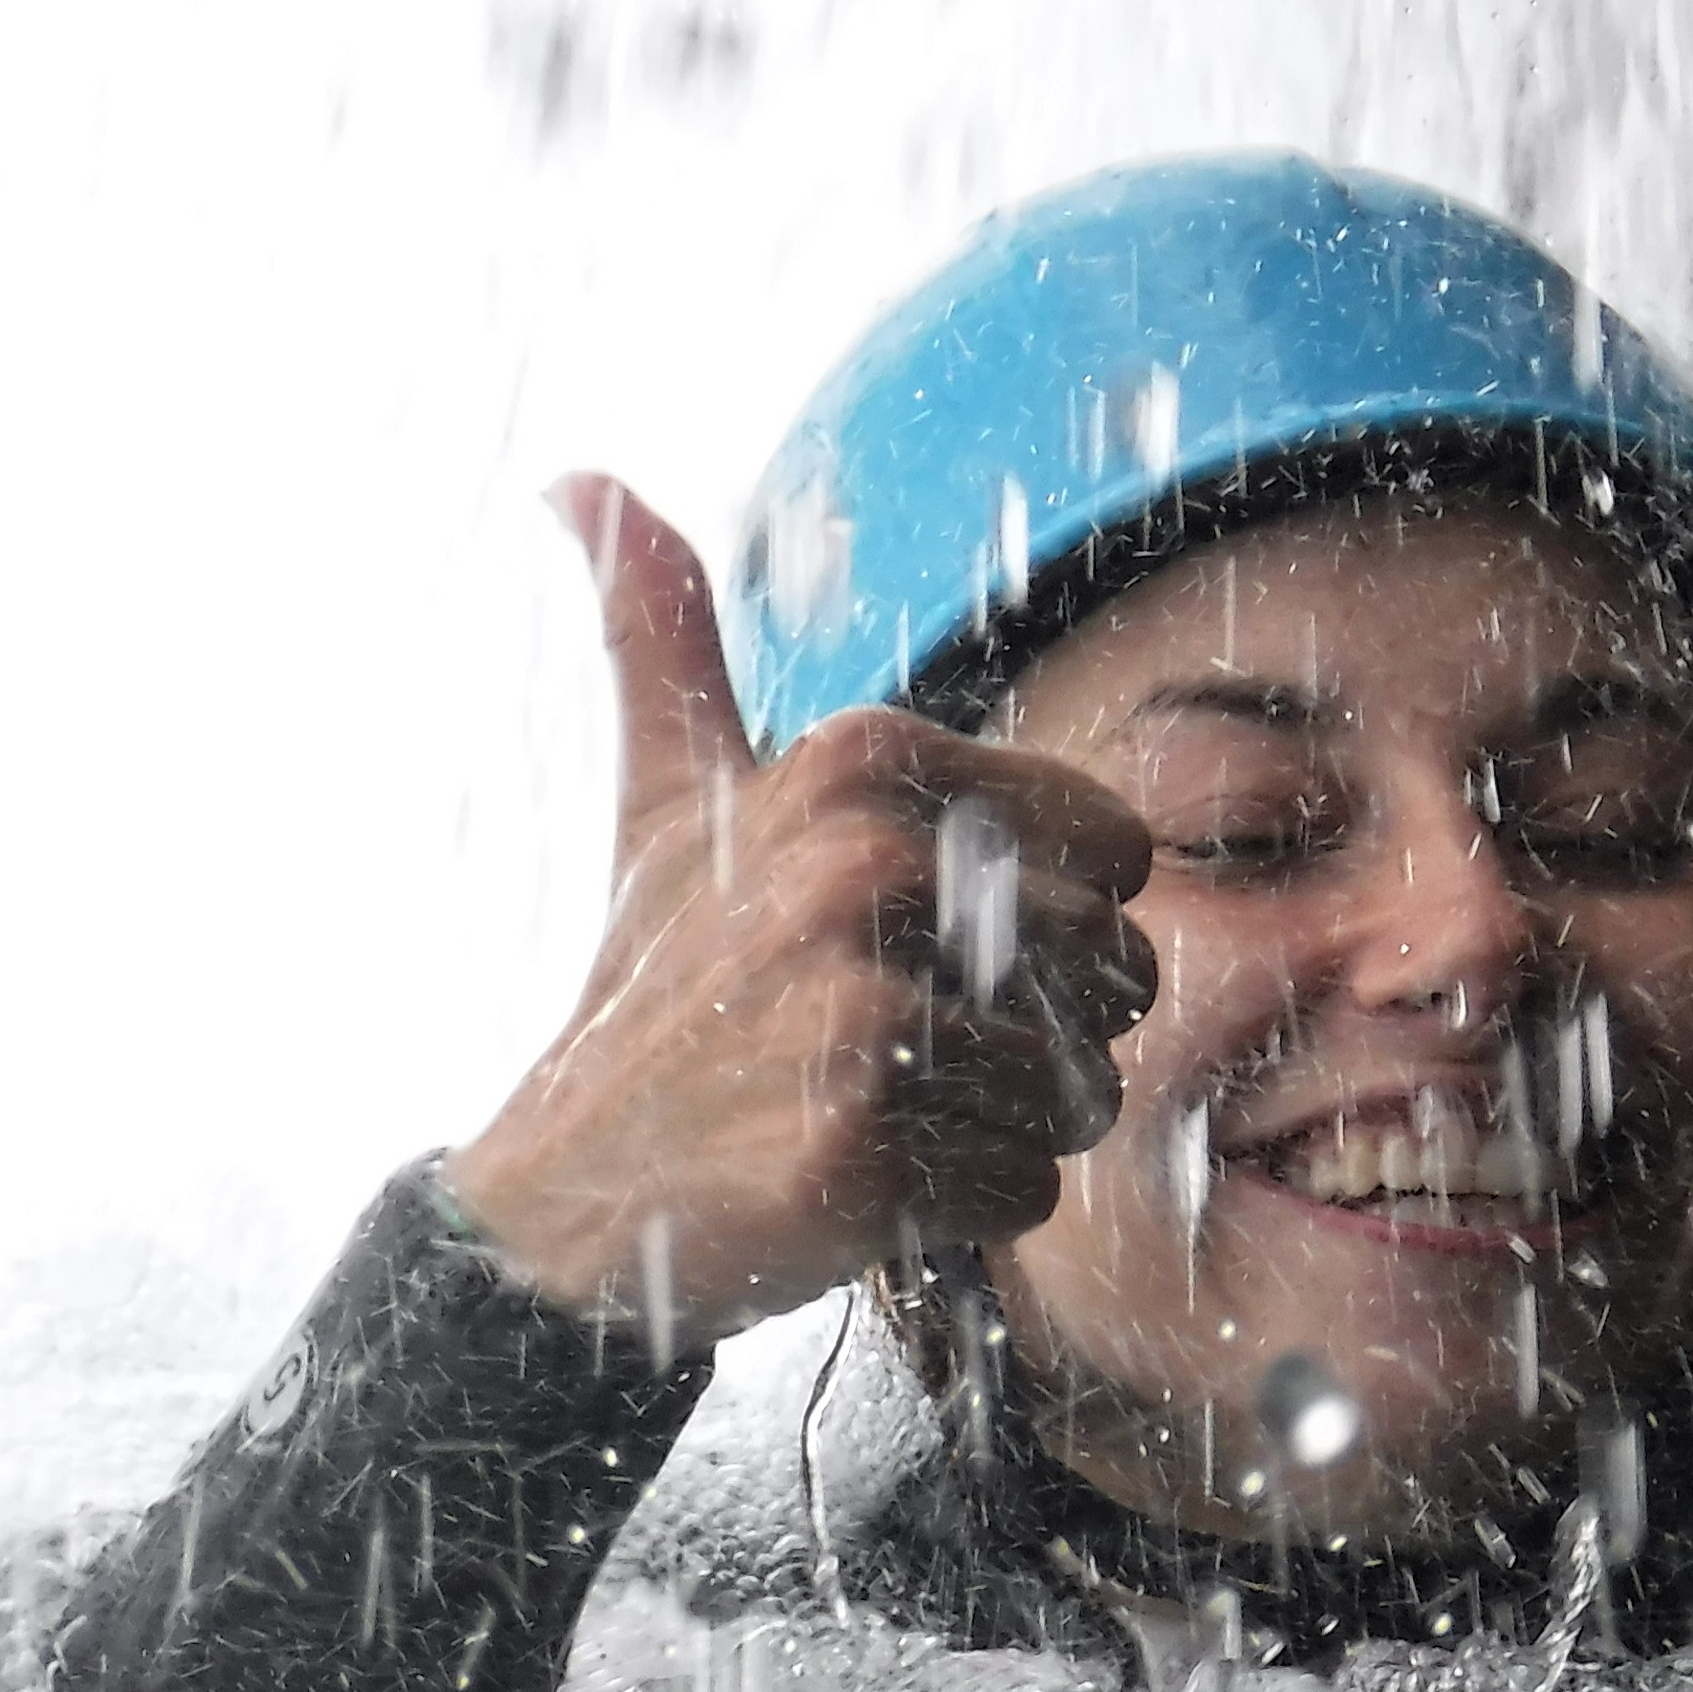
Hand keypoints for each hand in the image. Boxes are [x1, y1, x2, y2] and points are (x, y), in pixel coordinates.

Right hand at [443, 476, 1154, 1348]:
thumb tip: (581, 480)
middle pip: (1120, 973)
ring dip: (1005, 1127)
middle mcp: (864, 866)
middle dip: (1042, 1036)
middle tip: (899, 1047)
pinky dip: (964, 1210)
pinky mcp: (859, 1140)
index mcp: (861, 762)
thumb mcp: (670, 798)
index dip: (1053, 920)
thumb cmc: (664, 986)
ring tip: (881, 1112)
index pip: (1122, 852)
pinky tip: (861, 1185)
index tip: (927, 942)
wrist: (570, 1192)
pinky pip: (1026, 1189)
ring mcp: (858, 1004)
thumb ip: (661, 636)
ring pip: (1082, 1089)